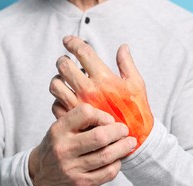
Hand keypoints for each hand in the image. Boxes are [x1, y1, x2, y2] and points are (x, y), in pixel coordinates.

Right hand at [29, 104, 136, 185]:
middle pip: (100, 137)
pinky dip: (117, 164)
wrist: (40, 175)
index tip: (109, 120)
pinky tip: (117, 159)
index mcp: (58, 130)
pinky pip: (107, 173)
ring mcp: (71, 168)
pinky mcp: (80, 184)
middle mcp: (63, 149)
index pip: (85, 113)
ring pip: (107, 156)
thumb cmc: (57, 146)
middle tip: (124, 130)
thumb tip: (113, 118)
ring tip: (129, 143)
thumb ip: (81, 122)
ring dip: (123, 148)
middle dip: (118, 132)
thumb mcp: (60, 129)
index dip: (102, 115)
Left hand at [50, 36, 153, 150]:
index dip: (73, 42)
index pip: (82, 52)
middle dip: (63, 60)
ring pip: (55, 84)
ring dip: (58, 79)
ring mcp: (78, 106)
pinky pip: (55, 104)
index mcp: (103, 79)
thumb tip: (122, 47)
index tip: (68, 41)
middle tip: (66, 61)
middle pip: (64, 65)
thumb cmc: (137, 110)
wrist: (133, 139)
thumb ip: (127, 64)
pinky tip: (66, 98)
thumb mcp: (137, 84)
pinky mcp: (73, 120)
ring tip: (64, 80)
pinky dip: (58, 99)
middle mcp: (88, 90)